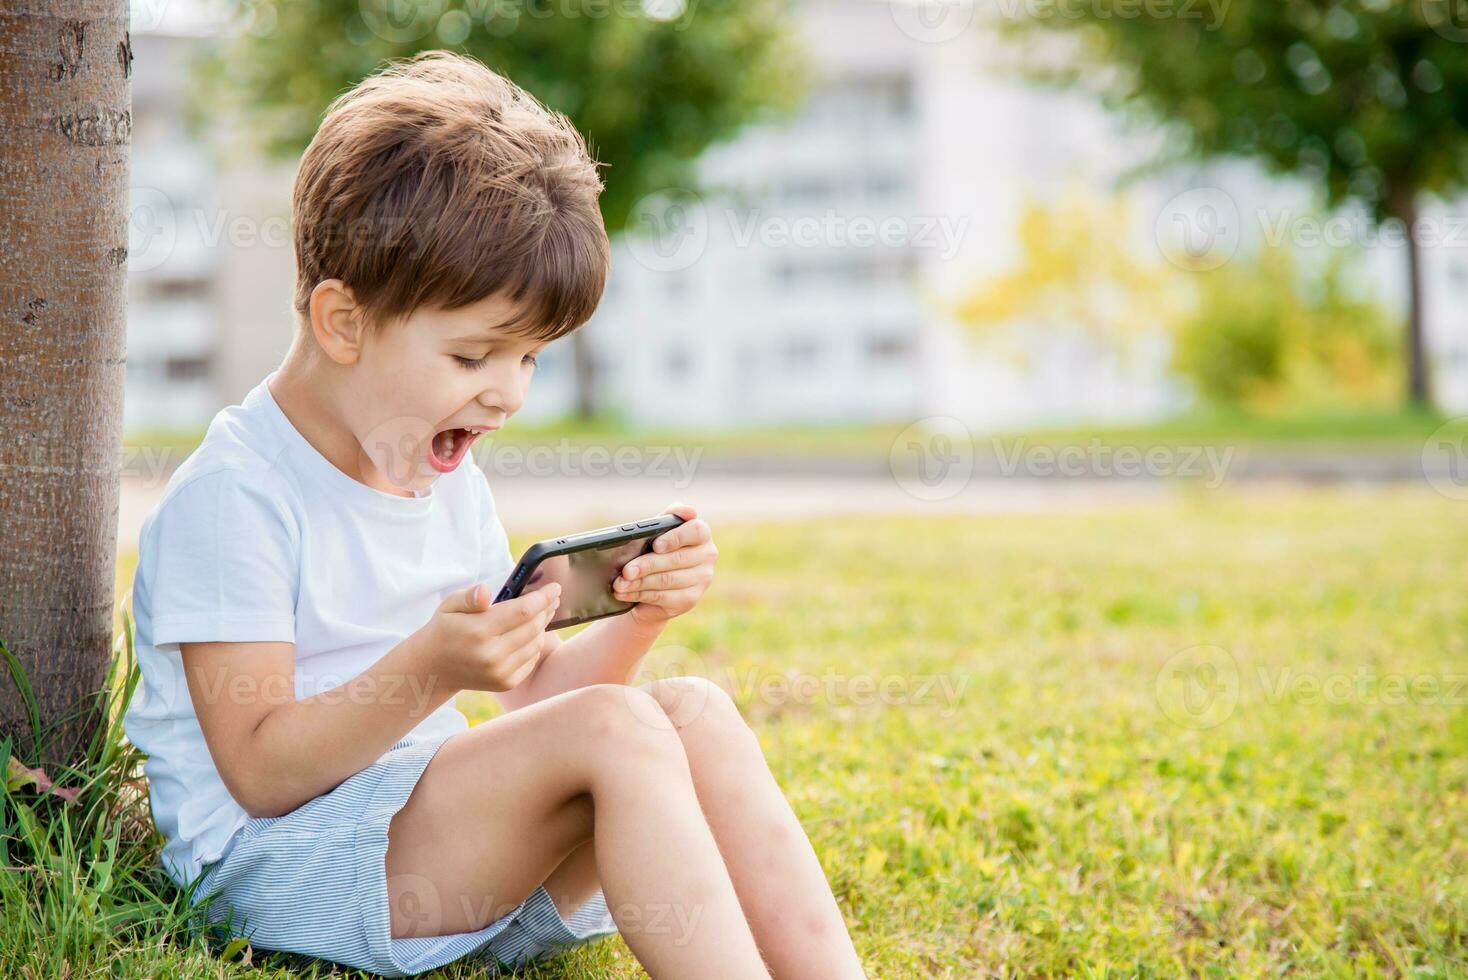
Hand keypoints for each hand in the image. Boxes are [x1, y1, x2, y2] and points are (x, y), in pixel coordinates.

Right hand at [421, 582, 560, 691]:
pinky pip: (532, 659)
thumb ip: (469, 596)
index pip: (523, 611)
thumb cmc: (445, 629)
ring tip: (542, 612)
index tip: (554, 587)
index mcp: (478, 631)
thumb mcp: (449, 606)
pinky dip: (535, 644)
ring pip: (536, 643)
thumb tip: (485, 592)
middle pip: (534, 627)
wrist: (433, 667)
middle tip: (552, 597)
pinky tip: (531, 633)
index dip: (543, 598)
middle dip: (546, 609)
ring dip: (543, 626)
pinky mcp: (505, 683)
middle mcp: (491, 655)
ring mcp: (499, 672)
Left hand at [612, 502, 716, 626]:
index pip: (696, 531)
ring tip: (620, 584)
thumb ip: (669, 517)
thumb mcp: (659, 531)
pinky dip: (640, 595)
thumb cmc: (656, 550)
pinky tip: (625, 593)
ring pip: (668, 580)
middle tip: (626, 571)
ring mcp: (702, 580)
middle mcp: (707, 556)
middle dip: (647, 565)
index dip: (676, 538)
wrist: (654, 584)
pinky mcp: (690, 599)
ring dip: (640, 582)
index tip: (656, 545)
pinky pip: (663, 597)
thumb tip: (688, 511)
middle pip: (677, 559)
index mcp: (702, 534)